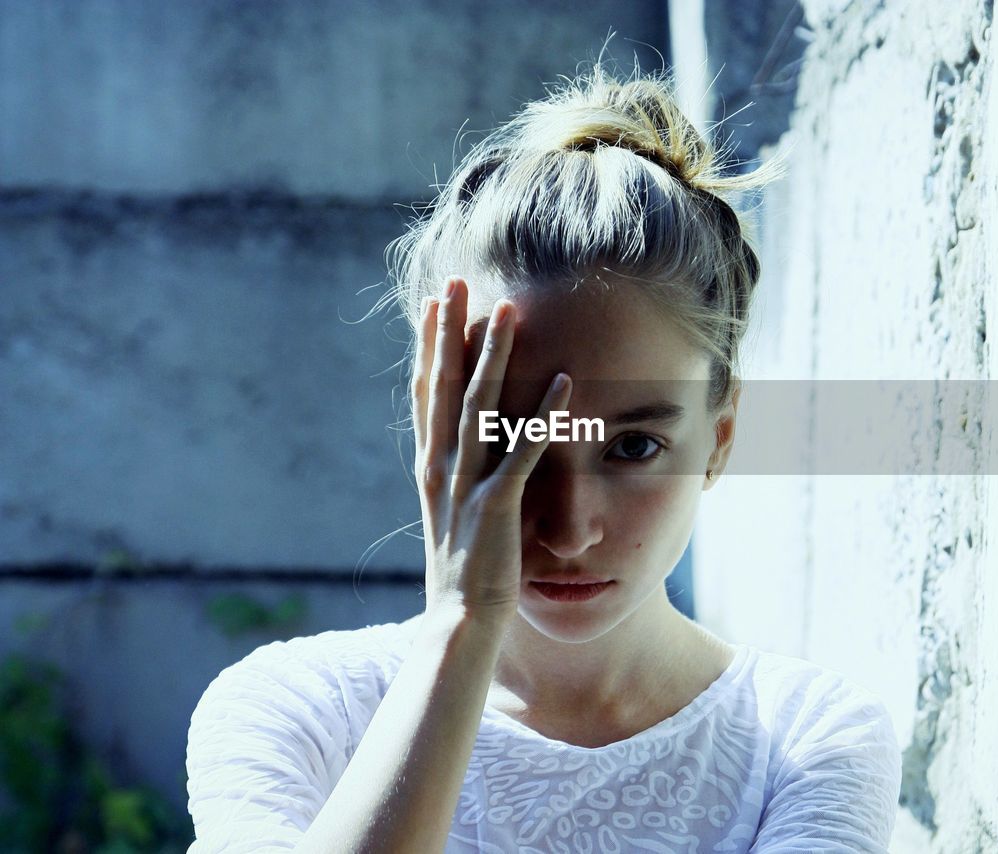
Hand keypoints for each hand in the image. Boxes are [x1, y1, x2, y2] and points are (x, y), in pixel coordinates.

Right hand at [412, 277, 569, 621]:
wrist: (457, 626)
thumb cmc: (464, 573)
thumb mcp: (455, 514)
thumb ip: (461, 475)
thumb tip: (470, 445)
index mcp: (431, 468)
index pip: (426, 394)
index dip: (429, 346)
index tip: (433, 304)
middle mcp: (441, 469)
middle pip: (443, 388)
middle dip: (449, 332)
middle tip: (455, 283)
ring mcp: (466, 488)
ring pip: (478, 409)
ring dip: (494, 357)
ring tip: (507, 312)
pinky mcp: (497, 510)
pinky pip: (523, 454)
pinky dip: (542, 417)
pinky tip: (563, 383)